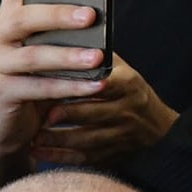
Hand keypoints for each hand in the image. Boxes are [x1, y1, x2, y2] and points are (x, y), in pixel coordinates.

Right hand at [0, 0, 111, 172]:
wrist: (4, 129)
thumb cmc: (32, 83)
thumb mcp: (48, 50)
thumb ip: (62, 30)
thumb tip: (97, 11)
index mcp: (8, 18)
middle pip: (24, 16)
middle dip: (58, 14)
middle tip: (91, 16)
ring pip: (32, 56)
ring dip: (68, 58)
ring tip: (99, 58)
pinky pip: (36, 88)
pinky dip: (67, 88)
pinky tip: (93, 86)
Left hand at [32, 54, 176, 168]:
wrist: (157, 128)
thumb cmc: (128, 90)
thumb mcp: (121, 69)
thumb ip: (97, 56)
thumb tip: (59, 33)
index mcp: (128, 83)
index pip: (106, 82)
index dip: (82, 85)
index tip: (55, 84)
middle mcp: (128, 109)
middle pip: (95, 113)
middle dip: (67, 115)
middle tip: (41, 115)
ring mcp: (122, 134)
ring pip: (89, 140)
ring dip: (59, 139)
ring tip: (34, 137)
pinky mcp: (113, 154)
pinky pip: (84, 158)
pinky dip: (60, 156)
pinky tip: (37, 151)